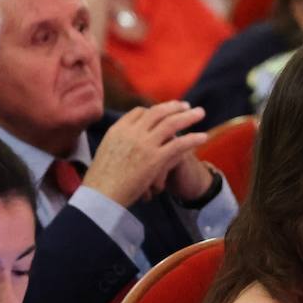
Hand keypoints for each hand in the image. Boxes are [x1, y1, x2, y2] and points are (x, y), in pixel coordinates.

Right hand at [82, 102, 208, 206]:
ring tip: (201, 113)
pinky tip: (203, 137)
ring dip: (188, 116)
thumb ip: (117, 143)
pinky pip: (179, 144)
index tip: (165, 110)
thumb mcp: (105, 153)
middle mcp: (131, 133)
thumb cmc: (100, 182)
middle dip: (174, 107)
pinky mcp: (155, 159)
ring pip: (171, 124)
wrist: (100, 197)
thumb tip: (124, 144)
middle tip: (186, 106)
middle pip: (157, 112)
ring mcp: (144, 145)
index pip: (139, 112)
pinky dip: (192, 139)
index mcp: (117, 130)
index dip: (154, 110)